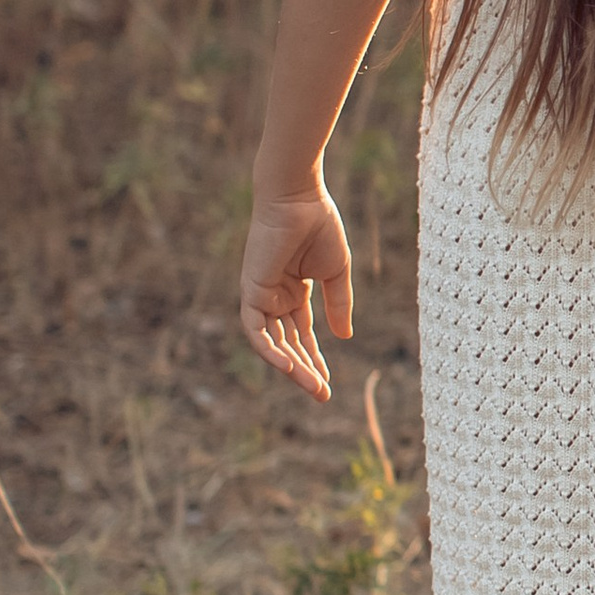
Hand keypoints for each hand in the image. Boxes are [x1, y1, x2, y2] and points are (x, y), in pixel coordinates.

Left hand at [241, 184, 352, 401]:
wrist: (299, 199)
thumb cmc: (319, 227)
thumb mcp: (336, 272)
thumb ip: (338, 304)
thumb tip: (343, 338)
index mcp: (295, 292)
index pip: (302, 335)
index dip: (315, 360)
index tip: (328, 385)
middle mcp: (276, 298)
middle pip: (288, 344)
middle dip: (306, 370)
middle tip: (322, 395)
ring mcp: (261, 296)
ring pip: (272, 342)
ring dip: (291, 366)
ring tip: (312, 386)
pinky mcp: (250, 291)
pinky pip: (255, 329)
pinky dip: (269, 349)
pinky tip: (289, 366)